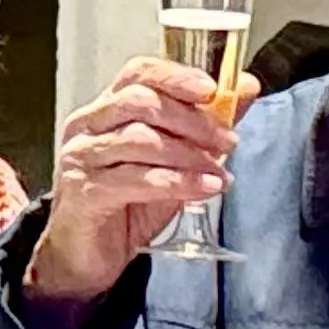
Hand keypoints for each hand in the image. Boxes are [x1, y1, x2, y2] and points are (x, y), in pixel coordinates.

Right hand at [26, 59, 238, 310]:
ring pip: (140, 140)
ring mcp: (81, 157)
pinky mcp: (84, 190)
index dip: (176, 76)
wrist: (88, 256)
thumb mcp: (175, 160)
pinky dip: (178, 182)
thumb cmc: (128, 203)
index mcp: (107, 109)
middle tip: (228, 141)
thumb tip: (247, 86)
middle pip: (140, 102)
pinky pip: (137, 179)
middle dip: (193, 120)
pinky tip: (205, 189)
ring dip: (190, 155)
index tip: (212, 89)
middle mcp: (87, 126)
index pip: (138, 73)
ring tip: (219, 172)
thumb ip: (206, 123)